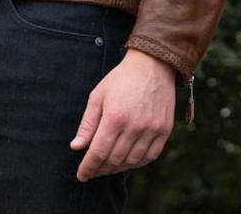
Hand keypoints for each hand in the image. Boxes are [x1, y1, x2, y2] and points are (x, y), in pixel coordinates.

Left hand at [69, 48, 176, 180]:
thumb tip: (76, 146)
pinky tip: (128, 160)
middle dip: (100, 169)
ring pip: (132, 161)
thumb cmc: (121, 79)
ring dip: (118, 168)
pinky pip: (150, 156)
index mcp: (115, 117)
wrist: (153, 64)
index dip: (88, 167)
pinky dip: (137, 162)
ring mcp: (151, 129)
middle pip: (114, 160)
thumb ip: (87, 123)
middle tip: (93, 169)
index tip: (81, 175)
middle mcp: (134, 126)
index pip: (98, 153)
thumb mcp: (98, 95)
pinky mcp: (164, 130)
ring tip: (109, 165)